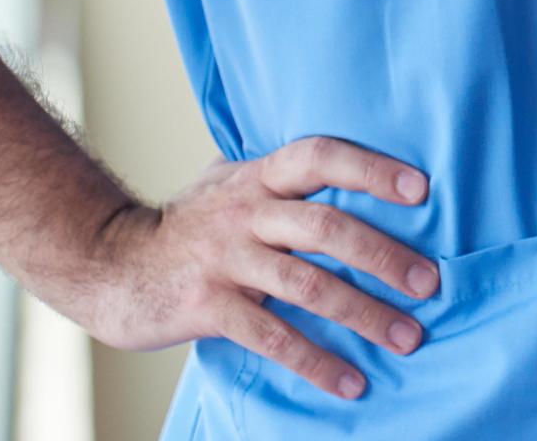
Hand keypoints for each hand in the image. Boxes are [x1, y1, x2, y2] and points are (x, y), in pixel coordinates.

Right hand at [66, 136, 438, 401]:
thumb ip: (280, 177)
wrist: (107, 264)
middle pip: (325, 225)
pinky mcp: (208, 307)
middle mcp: (244, 212)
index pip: (320, 156)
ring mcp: (225, 260)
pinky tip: (350, 382)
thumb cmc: (186, 225)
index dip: (370, 168)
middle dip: (384, 255)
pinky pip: (271, 336)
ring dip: (363, 313)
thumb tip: (349, 164)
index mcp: (257, 177)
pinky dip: (315, 361)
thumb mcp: (229, 184)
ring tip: (407, 338)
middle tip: (429, 283)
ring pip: (307, 284)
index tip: (421, 190)